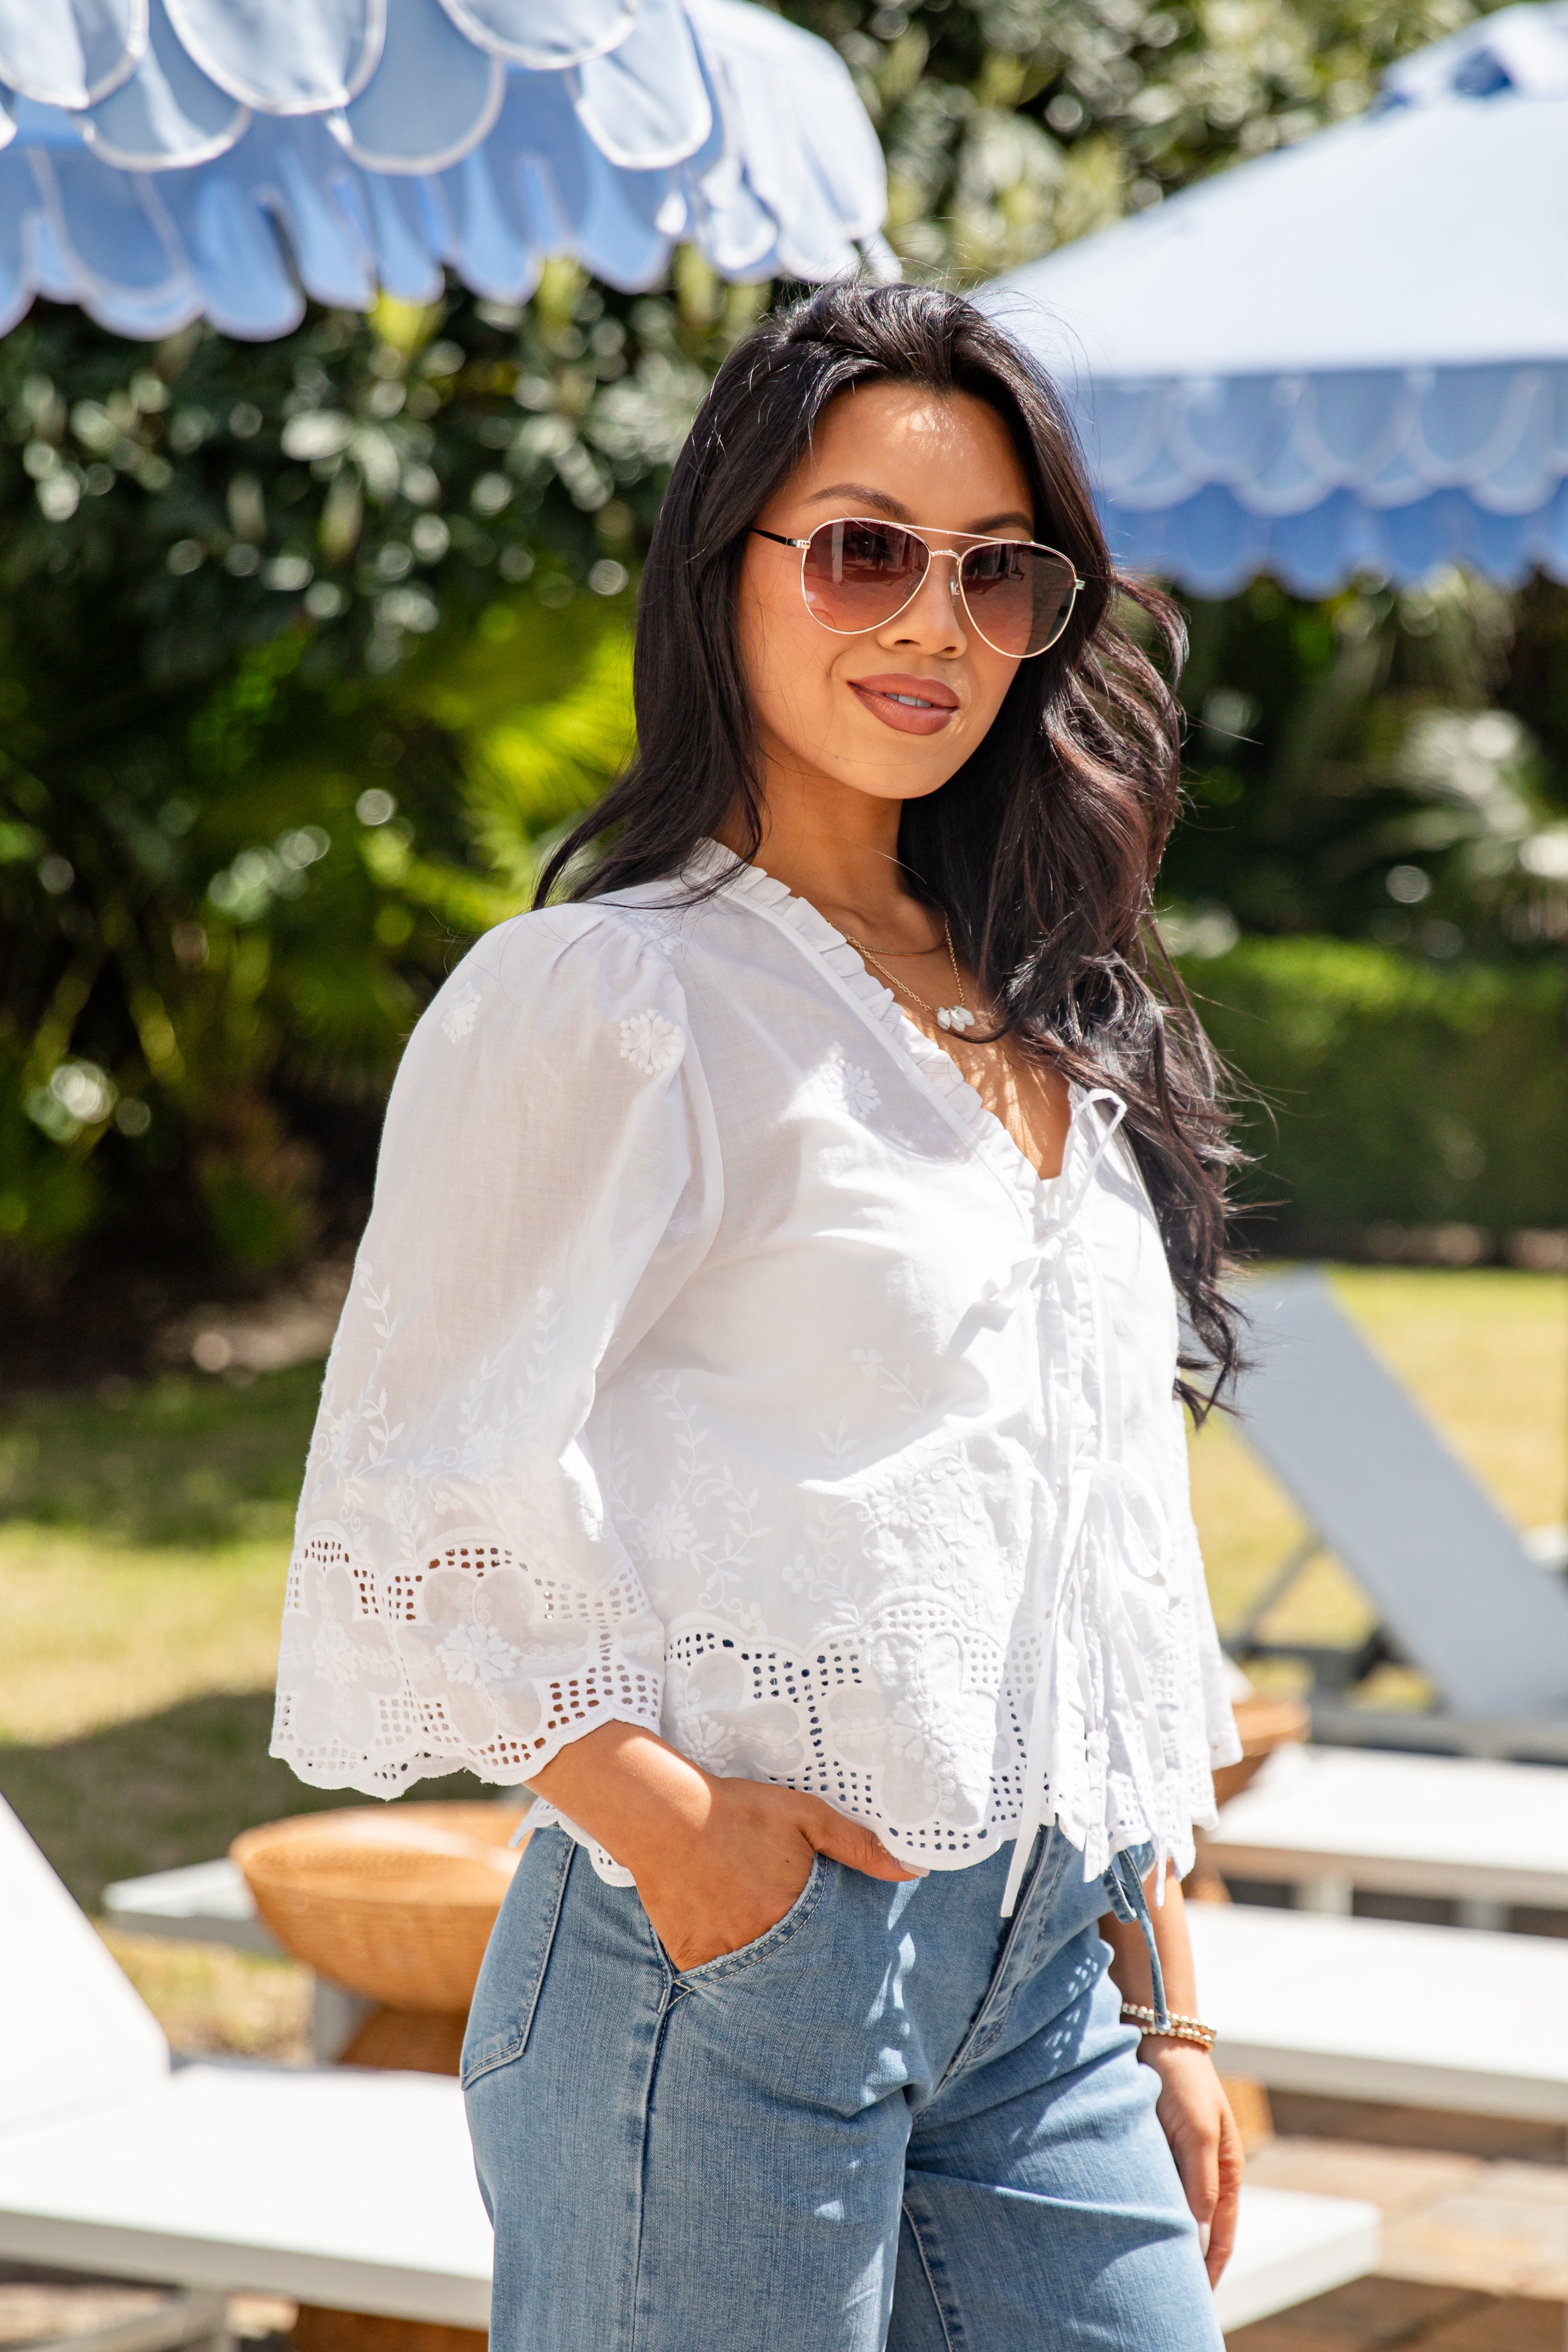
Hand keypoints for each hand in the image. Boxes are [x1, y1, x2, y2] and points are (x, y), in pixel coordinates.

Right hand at [526, 1721, 921, 1972]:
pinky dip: (727, 1968)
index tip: (848, 1963)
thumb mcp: (806, 1816)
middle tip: (805, 1960)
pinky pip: (717, 1977)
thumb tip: (913, 1870)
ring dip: (767, 1970)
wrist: (664, 1814)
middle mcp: (761, 1941)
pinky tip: (731, 1948)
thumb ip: (858, 1845)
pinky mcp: (691, 1956)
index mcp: (794, 1911)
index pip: (830, 1952)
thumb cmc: (739, 1811)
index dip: (837, 1954)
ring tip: (768, 1953)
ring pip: (757, 1978)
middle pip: (794, 1971)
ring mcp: (723, 1953)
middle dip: (804, 1969)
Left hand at [1141, 2039, 1242, 2285]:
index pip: (1221, 2234)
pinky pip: (1157, 2185)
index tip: (1197, 2299)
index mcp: (1227, 2169)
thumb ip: (1200, 2181)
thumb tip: (1199, 2231)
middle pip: (1200, 2227)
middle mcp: (1207, 2167)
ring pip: (1177, 2208)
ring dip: (1166, 2233)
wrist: (1158, 2031)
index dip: (1211, 2269)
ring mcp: (1184, 2156)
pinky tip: (1130, 2220)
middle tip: (1169, 2291)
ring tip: (1146, 2265)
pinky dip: (1150, 2205)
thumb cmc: (1181, 2080)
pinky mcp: (1161, 2143)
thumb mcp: (1195, 2132)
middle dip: (1189, 2259)